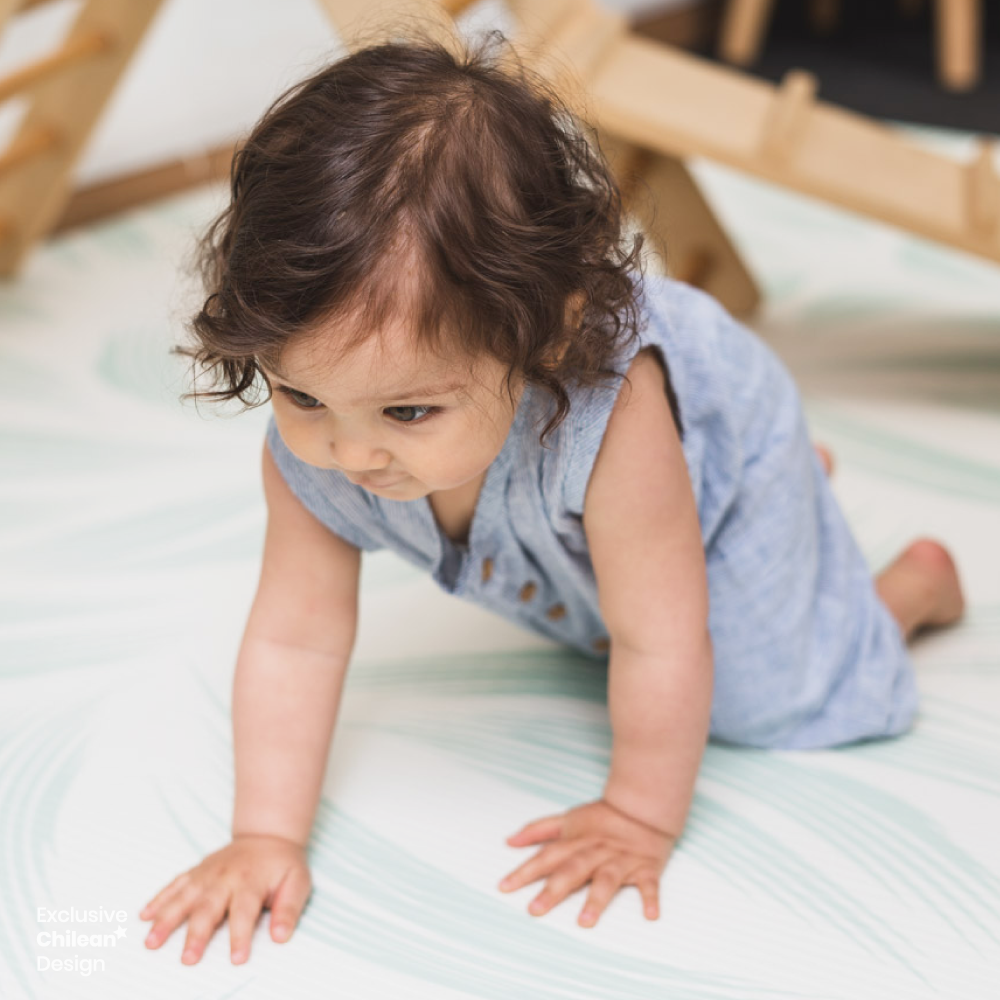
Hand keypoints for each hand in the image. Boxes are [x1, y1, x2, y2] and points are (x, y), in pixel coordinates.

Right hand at [140, 833, 310, 964]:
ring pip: (184, 896)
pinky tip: (144, 916)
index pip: (245, 911)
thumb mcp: (298, 882)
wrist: (267, 836)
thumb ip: (289, 908)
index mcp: (252, 881)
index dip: (241, 935)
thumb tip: (281, 936)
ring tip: (151, 942)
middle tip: (187, 959)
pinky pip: (175, 884)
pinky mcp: (196, 871)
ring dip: (167, 919)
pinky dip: (159, 899)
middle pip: (209, 907)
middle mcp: (225, 877)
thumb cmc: (283, 865)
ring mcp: (207, 873)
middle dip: (197, 934)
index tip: (237, 958)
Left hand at [498, 798, 676, 927]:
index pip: (546, 856)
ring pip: (607, 879)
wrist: (643, 806)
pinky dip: (651, 898)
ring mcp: (621, 860)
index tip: (505, 887)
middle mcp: (596, 851)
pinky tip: (650, 914)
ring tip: (585, 922)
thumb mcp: (567, 819)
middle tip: (535, 910)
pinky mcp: (647, 867)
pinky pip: (649, 884)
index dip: (525, 871)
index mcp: (576, 841)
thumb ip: (538, 830)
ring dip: (596, 899)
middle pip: (573, 870)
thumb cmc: (603, 818)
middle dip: (554, 890)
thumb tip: (509, 841)